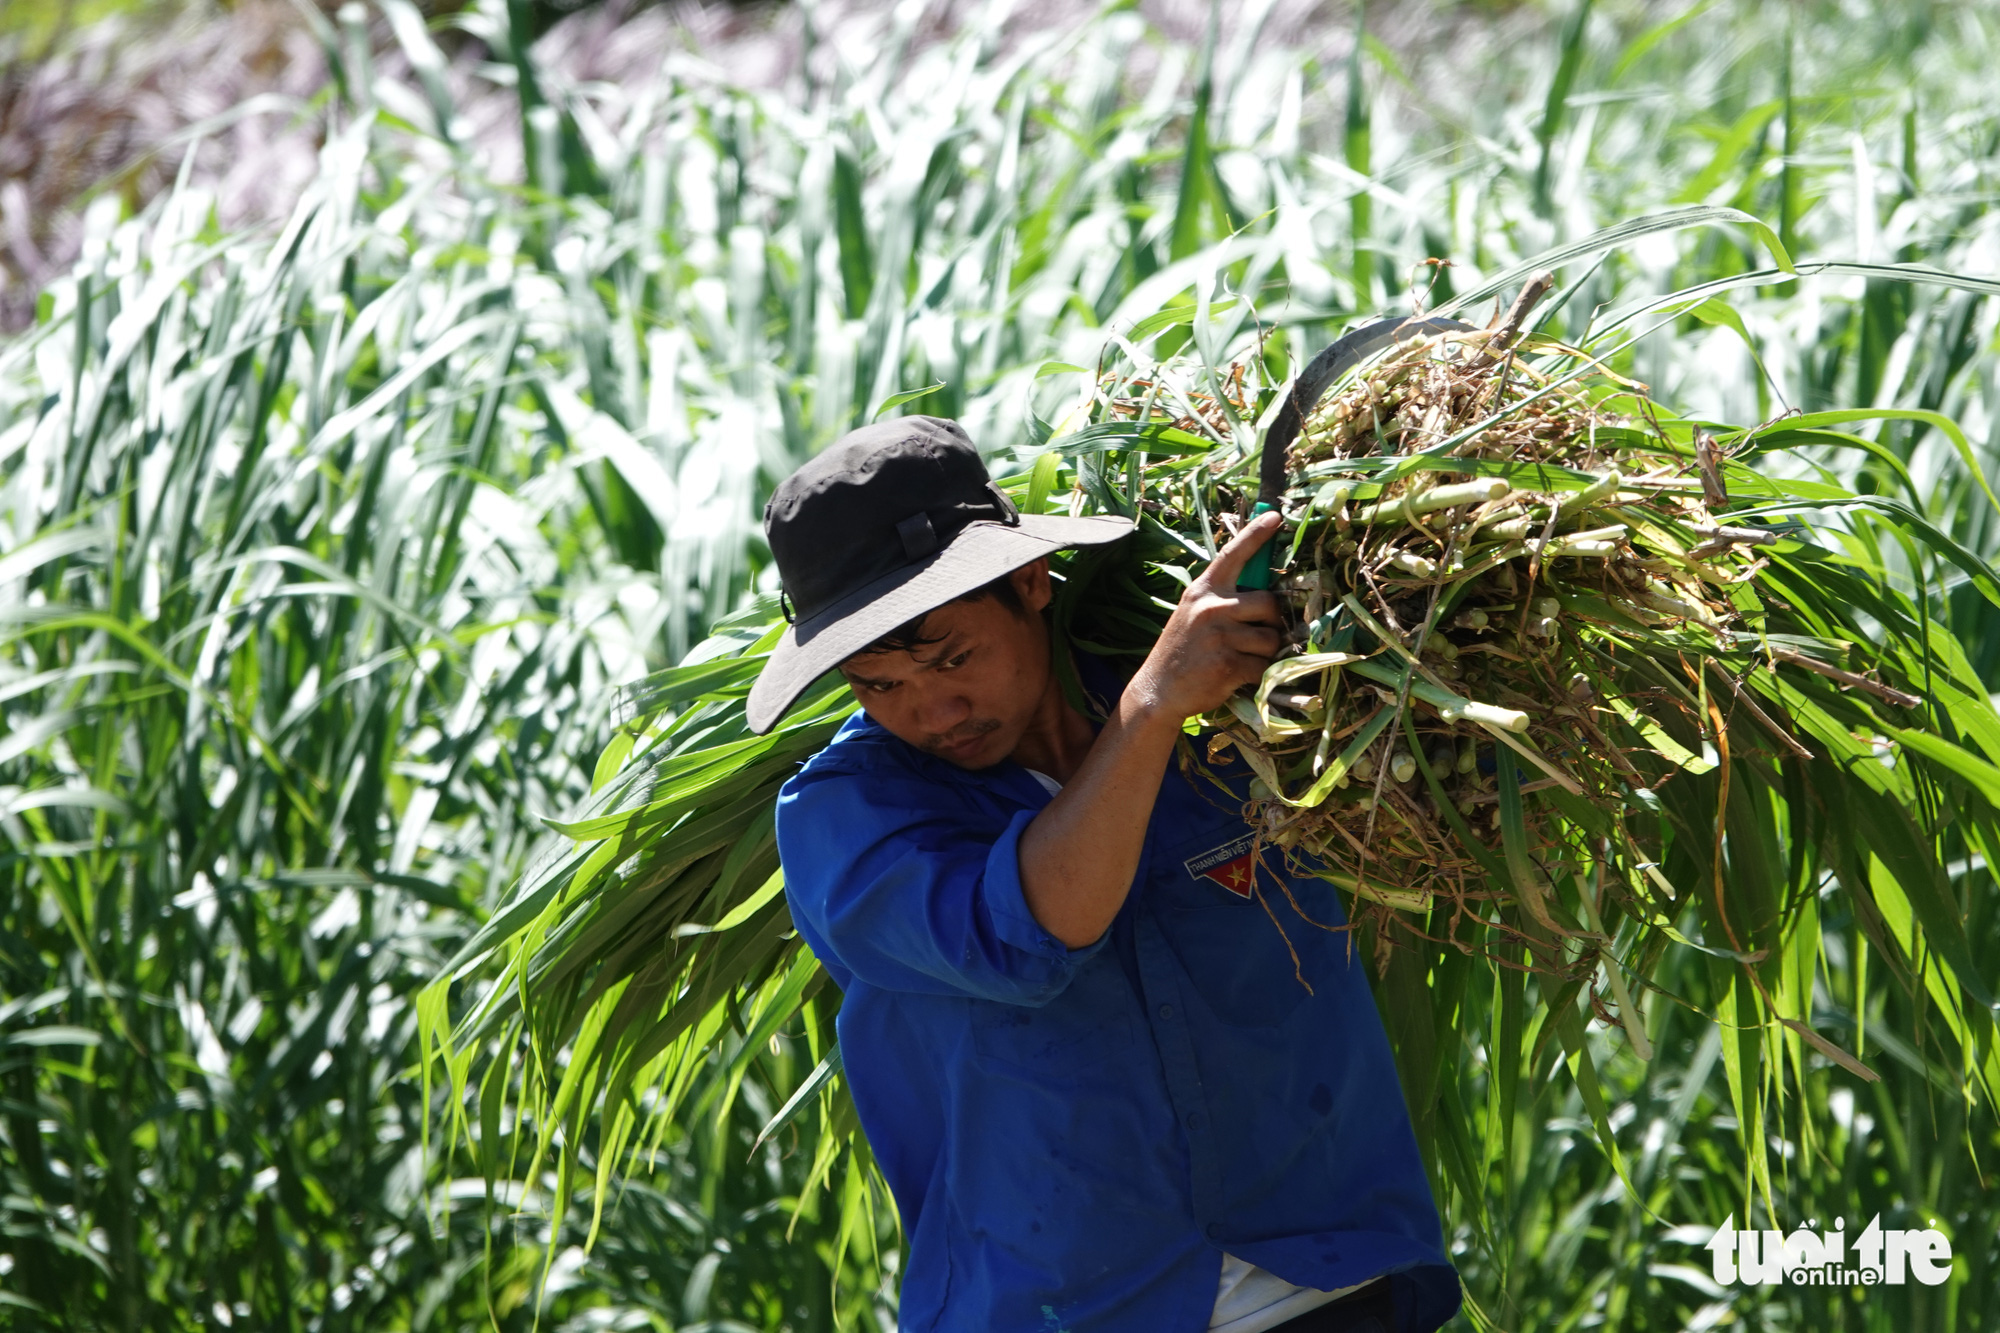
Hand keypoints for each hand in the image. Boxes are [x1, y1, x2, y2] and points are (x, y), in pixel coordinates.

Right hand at [1125, 511, 1284, 725]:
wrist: (1157, 690)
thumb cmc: (1181, 650)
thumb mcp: (1192, 613)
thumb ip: (1221, 600)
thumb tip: (1265, 595)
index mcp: (1203, 590)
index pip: (1233, 555)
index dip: (1256, 534)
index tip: (1275, 516)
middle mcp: (1211, 608)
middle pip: (1268, 602)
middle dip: (1272, 621)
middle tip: (1258, 635)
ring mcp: (1220, 636)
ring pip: (1271, 638)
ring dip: (1266, 652)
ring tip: (1242, 658)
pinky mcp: (1228, 664)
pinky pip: (1264, 665)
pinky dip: (1258, 674)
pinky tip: (1237, 676)